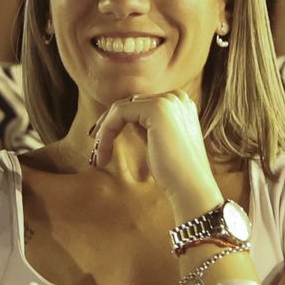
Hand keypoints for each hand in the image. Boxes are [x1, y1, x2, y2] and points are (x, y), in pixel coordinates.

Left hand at [90, 91, 220, 214]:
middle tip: (94, 149)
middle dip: (107, 125)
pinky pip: (119, 112)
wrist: (190, 187)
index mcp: (179, 103)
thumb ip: (145, 126)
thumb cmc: (174, 172)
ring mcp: (168, 100)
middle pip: (128, 104)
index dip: (116, 122)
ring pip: (120, 108)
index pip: (138, 105)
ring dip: (104, 132)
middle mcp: (176, 97)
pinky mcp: (157, 108)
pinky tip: (103, 152)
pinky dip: (106, 131)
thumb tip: (122, 118)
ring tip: (98, 156)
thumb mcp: (157, 141)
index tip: (101, 143)